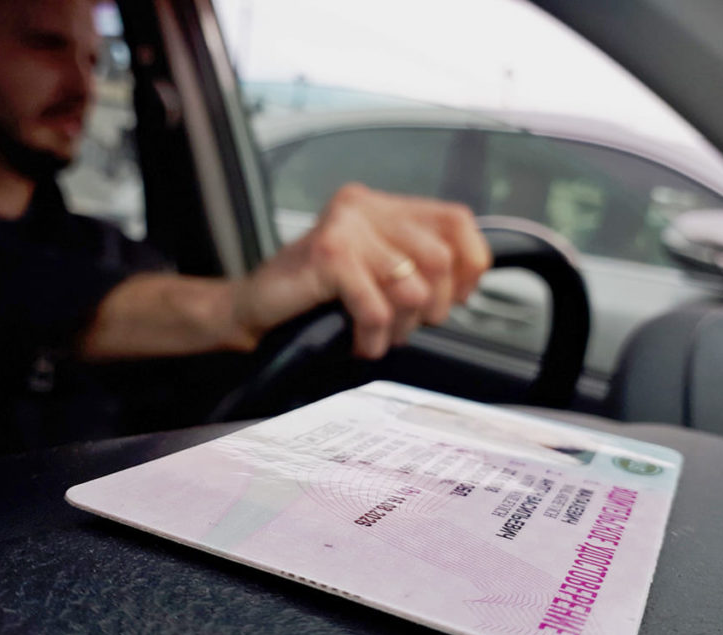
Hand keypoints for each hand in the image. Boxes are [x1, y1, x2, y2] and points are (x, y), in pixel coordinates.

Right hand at [234, 184, 491, 357]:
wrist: (254, 309)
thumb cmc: (315, 296)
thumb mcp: (375, 271)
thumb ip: (417, 264)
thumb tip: (465, 284)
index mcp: (382, 206)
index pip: (456, 220)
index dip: (468, 265)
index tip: (453, 298)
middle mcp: (365, 207)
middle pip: (440, 258)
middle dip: (431, 307)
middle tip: (405, 326)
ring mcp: (346, 227)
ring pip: (412, 287)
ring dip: (400, 327)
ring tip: (377, 334)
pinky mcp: (329, 254)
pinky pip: (377, 307)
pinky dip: (373, 336)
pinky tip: (359, 341)